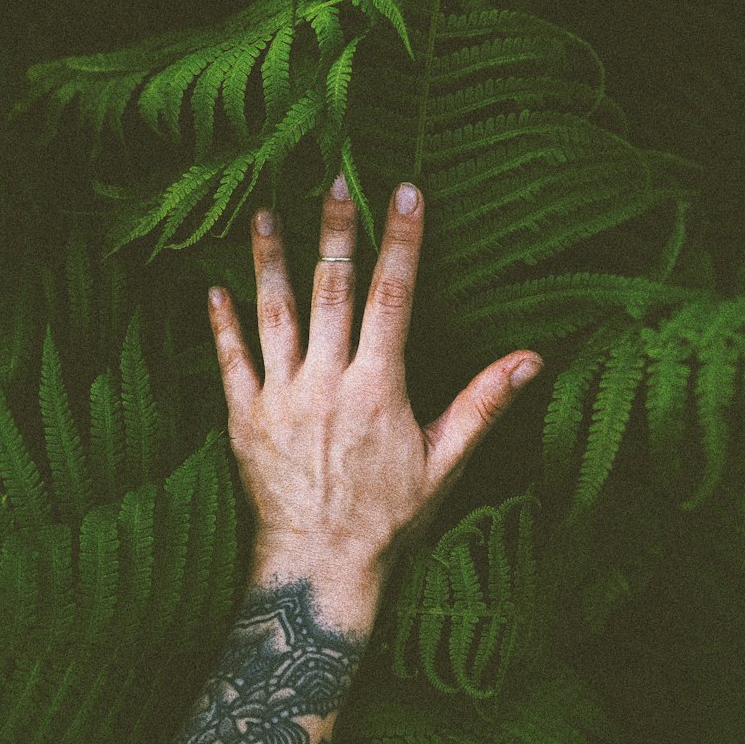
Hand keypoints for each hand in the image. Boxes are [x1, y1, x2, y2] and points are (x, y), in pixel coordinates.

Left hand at [207, 174, 542, 592]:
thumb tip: (531, 359)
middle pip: (332, 289)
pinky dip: (221, 324)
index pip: (394, 296)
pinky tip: (214, 288)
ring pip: (274, 314)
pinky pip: (230, 361)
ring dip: (270, 261)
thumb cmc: (388, 519)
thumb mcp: (446, 464)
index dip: (401, 241)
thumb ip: (483, 404)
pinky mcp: (243, 418)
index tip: (405, 193)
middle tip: (333, 179)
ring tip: (266, 214)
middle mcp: (327, 381)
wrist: (320, 564)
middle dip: (335, 230)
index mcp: (379, 386)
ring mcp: (280, 397)